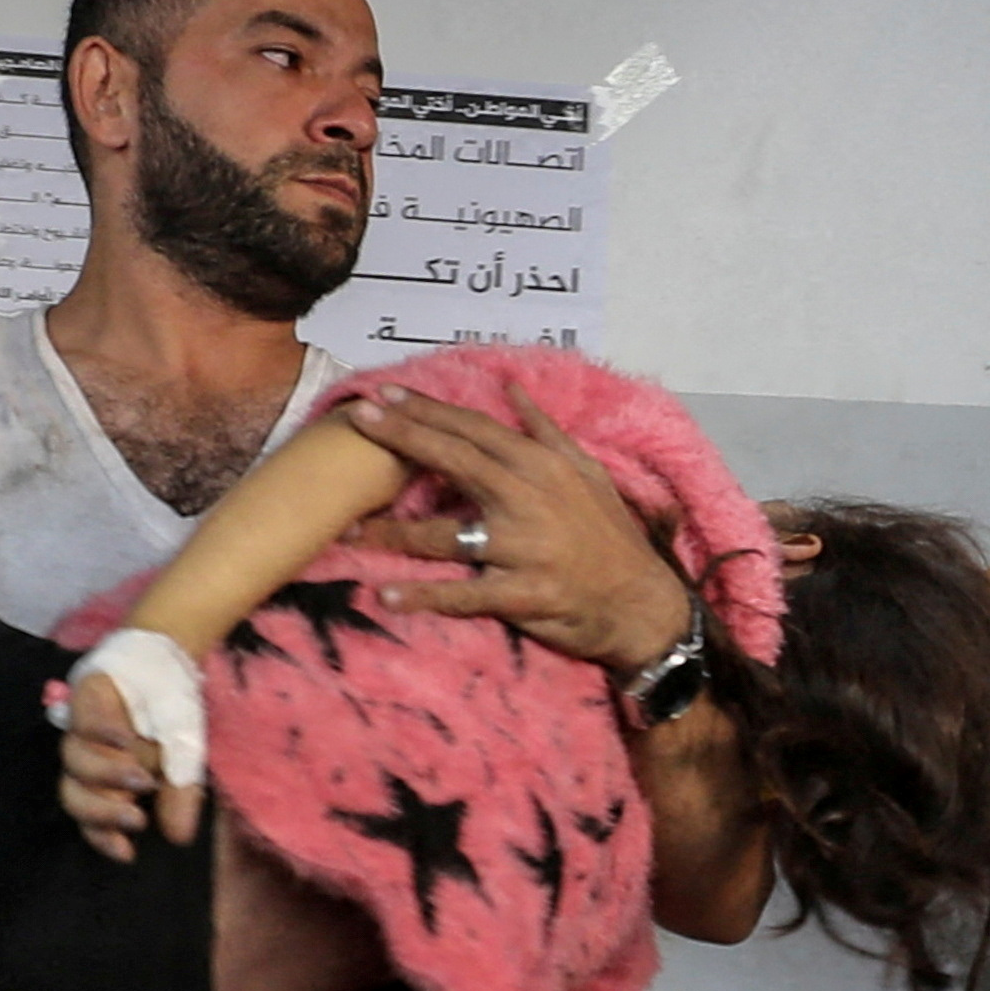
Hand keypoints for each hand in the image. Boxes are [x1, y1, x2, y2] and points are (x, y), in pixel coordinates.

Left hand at [55, 665, 199, 860]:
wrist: (169, 659)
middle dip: (103, 813)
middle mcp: (88, 759)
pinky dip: (102, 732)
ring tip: (141, 779)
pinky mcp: (84, 697)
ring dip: (107, 775)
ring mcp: (81, 729)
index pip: (91, 818)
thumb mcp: (185, 759)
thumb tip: (179, 838)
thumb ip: (180, 795)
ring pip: (74, 761)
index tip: (127, 853)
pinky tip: (125, 739)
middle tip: (136, 819)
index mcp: (106, 781)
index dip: (102, 837)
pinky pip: (84, 720)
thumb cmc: (172, 716)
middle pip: (74, 796)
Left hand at [330, 379, 695, 671]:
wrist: (640, 603)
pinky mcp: (522, 595)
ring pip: (445, 536)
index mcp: (541, 467)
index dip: (428, 412)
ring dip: (393, 535)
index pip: (475, 430)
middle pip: (455, 462)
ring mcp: (523, 548)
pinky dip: (424, 597)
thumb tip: (512, 388)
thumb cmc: (609, 536)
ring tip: (348, 530)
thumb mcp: (587, 473)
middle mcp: (529, 499)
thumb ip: (546, 431)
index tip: (384, 396)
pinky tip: (387, 596)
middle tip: (358, 421)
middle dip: (402, 439)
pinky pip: (463, 595)